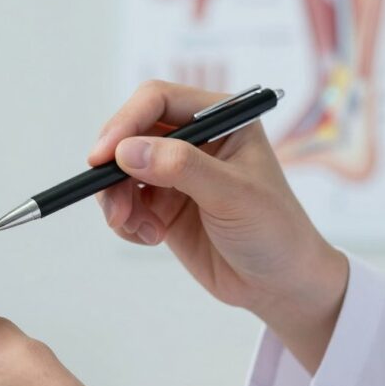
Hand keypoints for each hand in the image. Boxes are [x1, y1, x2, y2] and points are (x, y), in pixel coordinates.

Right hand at [88, 81, 348, 371]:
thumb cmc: (275, 231)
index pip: (158, 100)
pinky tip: (150, 237)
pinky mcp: (162, 204)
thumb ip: (181, 168)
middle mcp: (195, 139)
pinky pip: (123, 202)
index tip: (104, 156)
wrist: (280, 285)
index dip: (125, 122)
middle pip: (131, 134)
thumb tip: (127, 152)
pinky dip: (125, 220)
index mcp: (222, 118)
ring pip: (121, 171)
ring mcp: (175, 172)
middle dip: (115, 169)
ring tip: (134, 228)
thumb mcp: (233, 195)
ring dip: (116, 199)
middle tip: (112, 204)